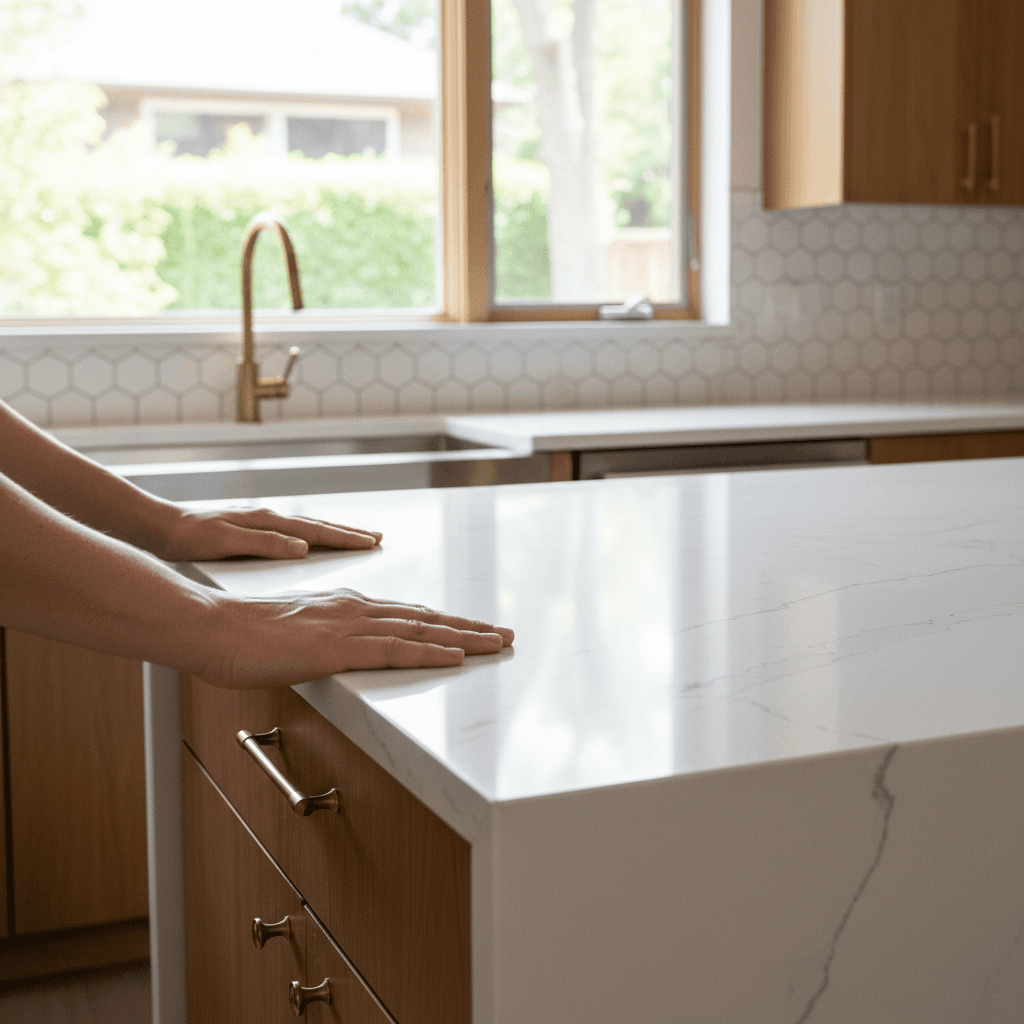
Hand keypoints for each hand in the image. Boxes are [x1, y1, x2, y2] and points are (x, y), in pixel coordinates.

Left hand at [156, 507, 381, 561]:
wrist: (158, 528)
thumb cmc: (189, 539)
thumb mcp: (226, 543)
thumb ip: (266, 544)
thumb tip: (303, 548)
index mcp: (267, 522)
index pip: (316, 531)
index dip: (346, 539)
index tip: (372, 543)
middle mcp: (269, 519)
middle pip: (319, 526)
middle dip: (350, 532)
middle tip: (377, 537)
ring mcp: (262, 523)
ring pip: (308, 528)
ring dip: (334, 533)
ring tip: (357, 538)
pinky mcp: (253, 530)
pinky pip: (294, 532)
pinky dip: (314, 536)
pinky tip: (316, 542)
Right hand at [204, 588, 513, 687]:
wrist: (210, 628)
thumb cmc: (242, 638)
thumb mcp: (293, 637)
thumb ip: (322, 642)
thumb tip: (337, 655)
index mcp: (345, 608)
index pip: (408, 615)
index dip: (445, 623)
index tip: (475, 629)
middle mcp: (355, 610)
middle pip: (426, 618)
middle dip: (469, 627)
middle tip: (506, 633)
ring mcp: (348, 626)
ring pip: (421, 629)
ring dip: (465, 637)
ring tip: (499, 643)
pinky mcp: (337, 647)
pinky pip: (395, 649)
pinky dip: (430, 651)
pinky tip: (457, 655)